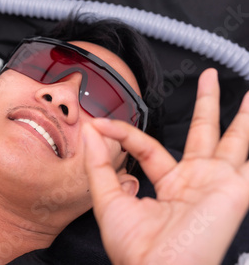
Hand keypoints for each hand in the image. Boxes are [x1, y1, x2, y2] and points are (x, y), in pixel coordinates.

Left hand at [83, 69, 248, 264]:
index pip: (148, 145)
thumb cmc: (133, 248)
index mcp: (168, 184)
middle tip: (209, 79)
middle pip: (203, 133)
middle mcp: (195, 182)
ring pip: (234, 141)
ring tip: (247, 93)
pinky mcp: (233, 191)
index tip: (101, 123)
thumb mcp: (107, 199)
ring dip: (241, 116)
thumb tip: (93, 129)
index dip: (124, 132)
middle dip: (207, 104)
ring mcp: (217, 185)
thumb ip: (99, 163)